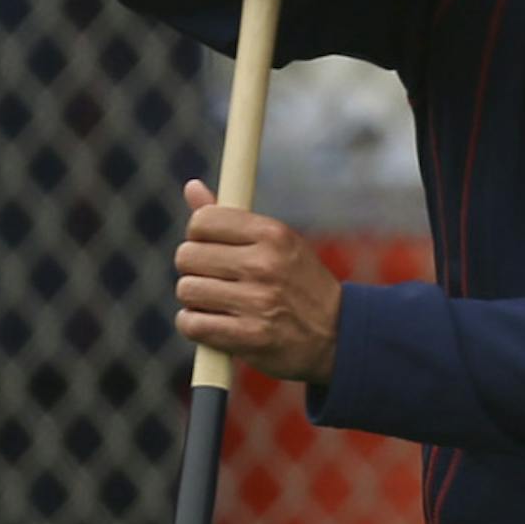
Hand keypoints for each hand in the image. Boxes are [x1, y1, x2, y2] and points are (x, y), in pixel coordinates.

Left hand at [173, 179, 341, 384]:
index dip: (197, 235)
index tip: (208, 247)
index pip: (202, 221)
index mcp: (272, 234)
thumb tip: (191, 187)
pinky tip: (214, 323)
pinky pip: (191, 324)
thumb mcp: (277, 243)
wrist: (338, 335)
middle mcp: (264, 265)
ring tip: (218, 303)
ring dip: (195, 300)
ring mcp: (257, 302)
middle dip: (194, 269)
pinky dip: (195, 325)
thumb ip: (230, 218)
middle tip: (214, 278)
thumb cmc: (299, 284)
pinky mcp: (249, 337)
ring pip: (186, 290)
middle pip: (187, 256)